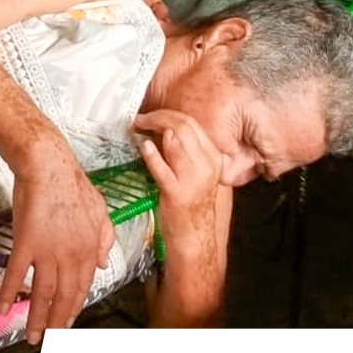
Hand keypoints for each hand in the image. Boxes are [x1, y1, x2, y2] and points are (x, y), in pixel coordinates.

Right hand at [1, 148, 113, 344]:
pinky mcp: (25, 242)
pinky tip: (4, 308)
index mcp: (88, 249)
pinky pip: (16, 274)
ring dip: (36, 318)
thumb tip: (103, 264)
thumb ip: (104, 239)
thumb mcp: (100, 211)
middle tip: (51, 341)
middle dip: (57, 323)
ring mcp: (48, 250)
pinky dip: (9, 293)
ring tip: (31, 336)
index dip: (74, 308)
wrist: (49, 164)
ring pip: (43, 293)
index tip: (68, 322)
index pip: (83, 287)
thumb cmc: (72, 184)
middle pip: (64, 297)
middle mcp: (70, 255)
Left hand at [133, 109, 228, 265]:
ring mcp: (193, 179)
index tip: (153, 114)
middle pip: (183, 127)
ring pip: (176, 140)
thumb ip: (186, 152)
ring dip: (153, 128)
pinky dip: (152, 154)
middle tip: (141, 118)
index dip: (169, 114)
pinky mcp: (177, 193)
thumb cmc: (191, 206)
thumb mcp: (196, 174)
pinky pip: (162, 167)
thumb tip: (165, 129)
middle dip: (159, 116)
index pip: (192, 124)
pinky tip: (144, 146)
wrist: (195, 238)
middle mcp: (207, 166)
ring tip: (139, 126)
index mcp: (213, 158)